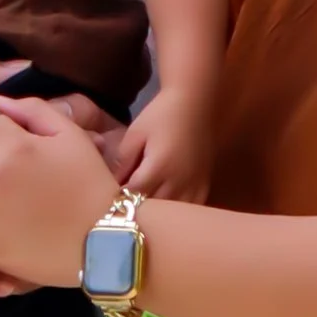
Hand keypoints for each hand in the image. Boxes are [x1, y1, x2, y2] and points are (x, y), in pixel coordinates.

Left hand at [115, 86, 211, 203]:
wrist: (194, 103)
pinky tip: (168, 208)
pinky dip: (178, 213)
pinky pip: (191, 208)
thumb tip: (113, 184)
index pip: (135, 196)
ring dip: (158, 214)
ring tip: (145, 208)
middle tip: (125, 206)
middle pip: (154, 208)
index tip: (111, 200)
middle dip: (138, 209)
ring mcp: (194, 184)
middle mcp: (178, 181)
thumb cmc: (161, 115)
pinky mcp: (204, 184)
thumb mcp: (136, 133)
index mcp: (158, 167)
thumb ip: (123, 160)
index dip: (121, 200)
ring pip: (173, 213)